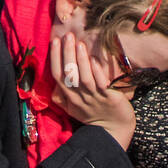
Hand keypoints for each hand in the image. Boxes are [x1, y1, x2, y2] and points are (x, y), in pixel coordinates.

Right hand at [49, 34, 135, 150]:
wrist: (114, 130)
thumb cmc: (94, 116)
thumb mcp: (73, 108)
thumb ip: (62, 96)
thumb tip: (54, 80)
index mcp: (70, 97)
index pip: (58, 76)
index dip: (55, 58)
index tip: (54, 41)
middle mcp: (80, 98)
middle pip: (69, 75)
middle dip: (67, 54)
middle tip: (68, 36)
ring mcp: (95, 98)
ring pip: (84, 79)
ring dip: (81, 60)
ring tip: (80, 43)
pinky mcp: (109, 98)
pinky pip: (101, 84)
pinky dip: (97, 72)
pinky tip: (95, 60)